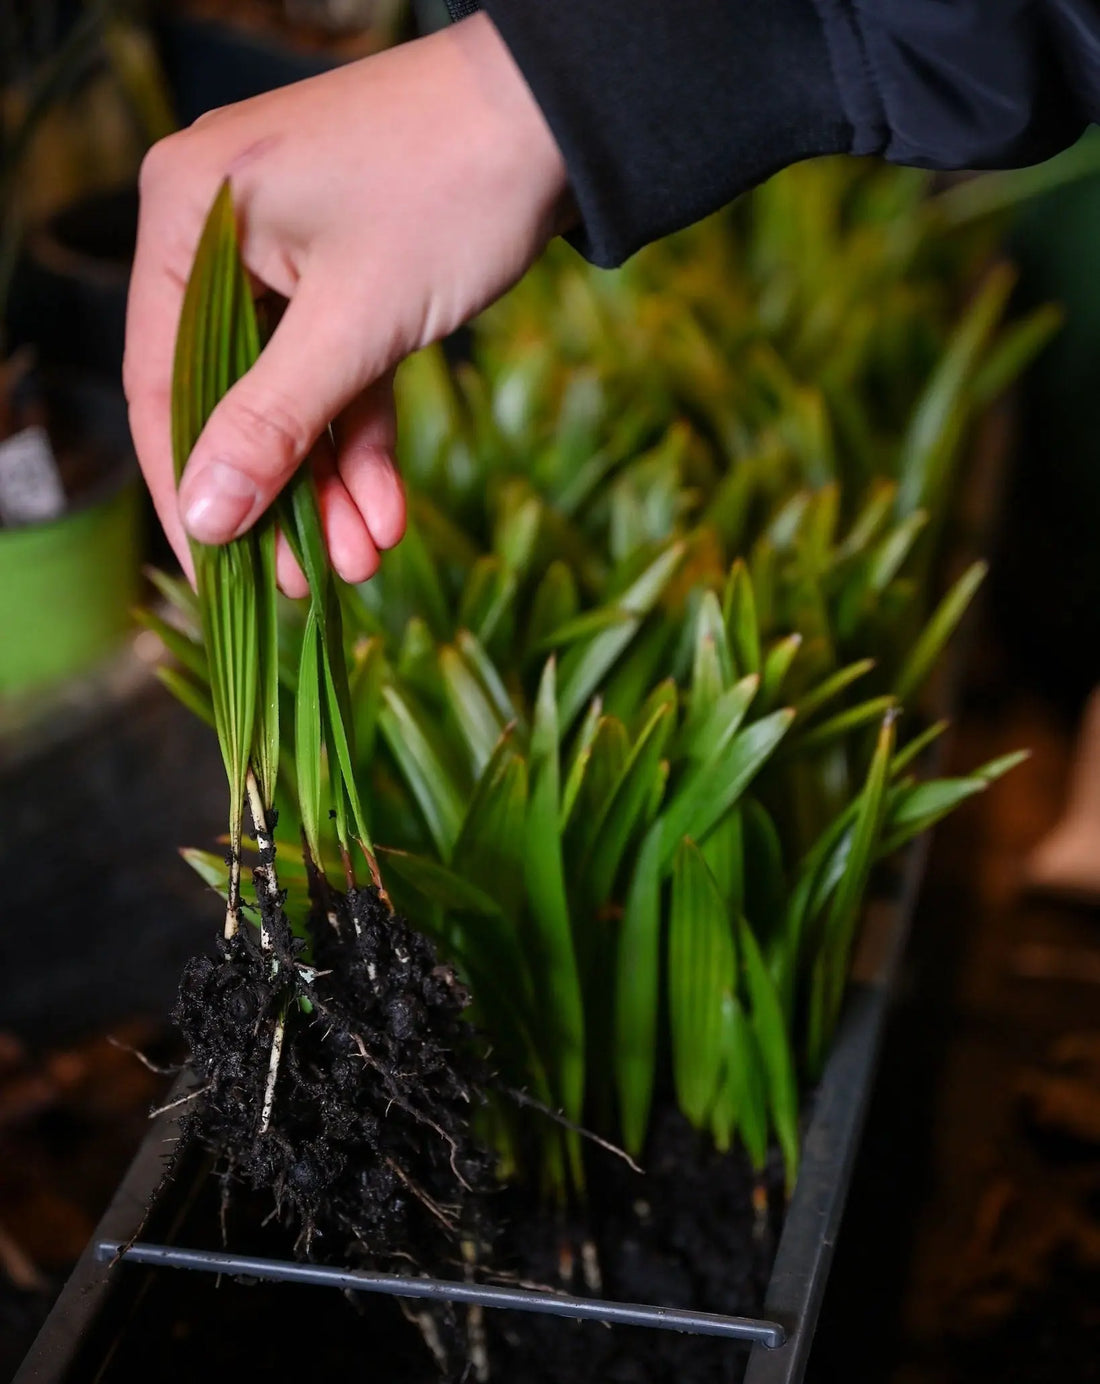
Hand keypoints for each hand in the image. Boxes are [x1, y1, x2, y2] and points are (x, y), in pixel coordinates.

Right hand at [124, 15, 572, 592]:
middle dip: (279, 497)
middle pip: (230, 398)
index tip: (215, 575)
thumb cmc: (450, 189)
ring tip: (362, 560)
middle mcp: (220, 231)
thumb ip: (273, 423)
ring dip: (329, 484)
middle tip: (304, 585)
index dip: (187, 489)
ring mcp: (284, 254)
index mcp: (187, 214)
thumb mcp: (353, 323)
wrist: (561, 120)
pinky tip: (387, 513)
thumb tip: (204, 520)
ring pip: (293, 397)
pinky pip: (339, 373)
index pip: (160, 381)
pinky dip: (363, 440)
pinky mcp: (343, 274)